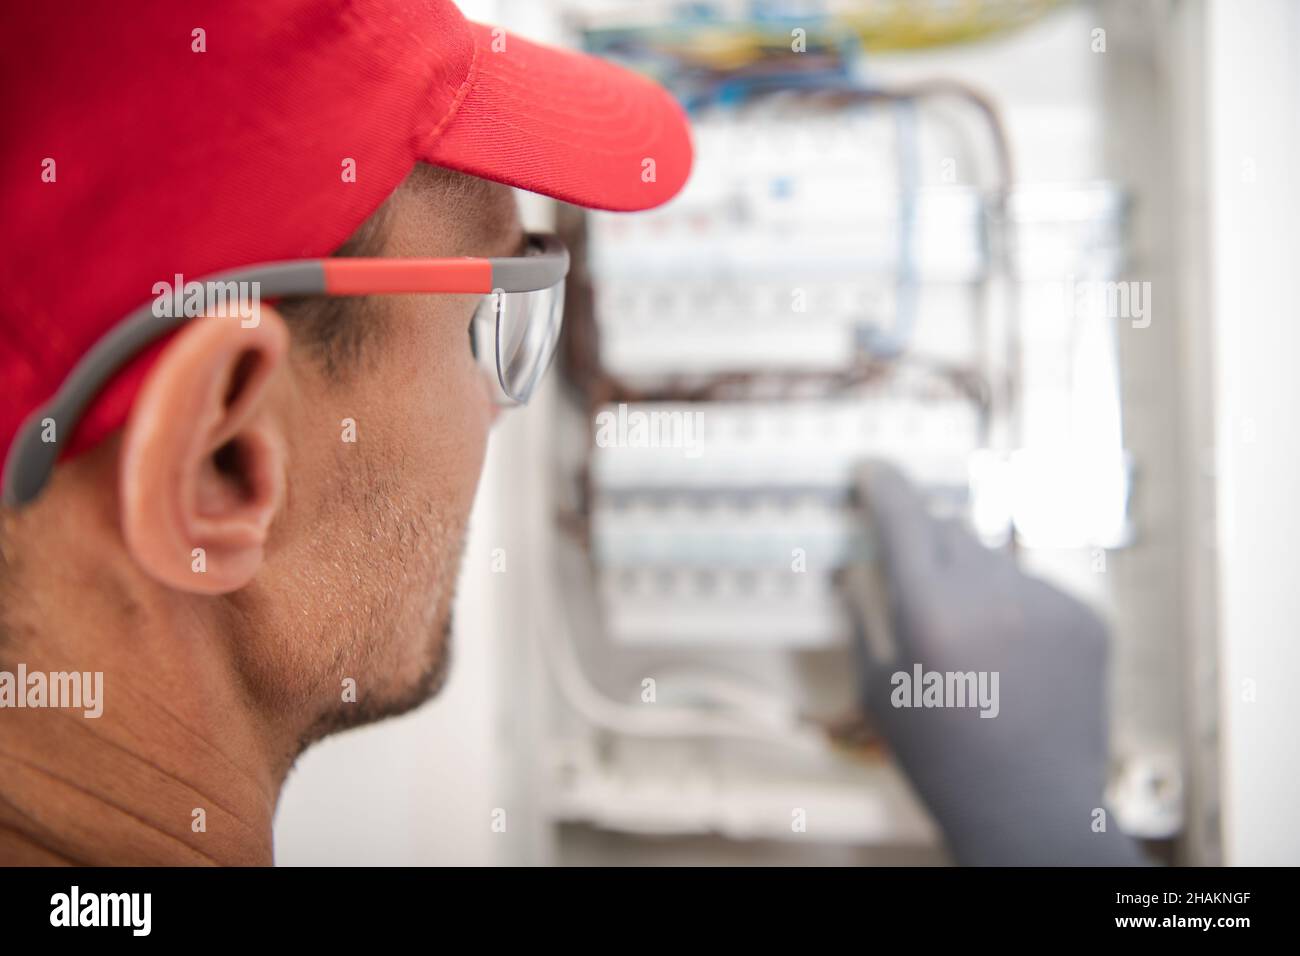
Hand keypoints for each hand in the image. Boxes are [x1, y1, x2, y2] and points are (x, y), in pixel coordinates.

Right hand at [840, 462, 1145, 864]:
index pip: (904, 518)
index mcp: (932, 612)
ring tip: (970, 648)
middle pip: (949, 530)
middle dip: (924, 543)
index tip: (872, 468)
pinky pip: (1034, 588)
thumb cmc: (940, 758)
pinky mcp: (1087, 618)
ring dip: (970, 580)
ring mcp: (1048, 603)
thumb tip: (855, 570)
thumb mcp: (878, 691)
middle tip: (914, 585)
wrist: (1032, 810)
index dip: (884, 486)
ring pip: (993, 560)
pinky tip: (1012, 661)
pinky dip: (1013, 607)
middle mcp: (994, 595)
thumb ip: (865, 617)